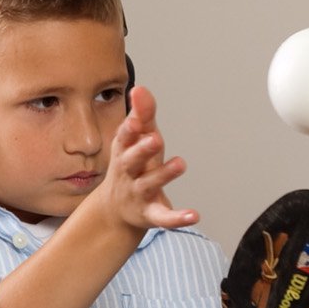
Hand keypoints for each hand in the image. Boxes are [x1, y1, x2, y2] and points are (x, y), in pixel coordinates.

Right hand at [96, 84, 198, 233]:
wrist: (115, 210)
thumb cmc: (131, 166)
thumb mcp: (136, 141)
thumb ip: (142, 115)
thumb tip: (141, 89)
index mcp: (124, 152)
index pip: (124, 138)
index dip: (130, 129)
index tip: (136, 120)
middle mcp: (129, 172)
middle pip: (132, 161)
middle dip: (142, 149)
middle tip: (156, 138)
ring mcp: (139, 193)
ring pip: (150, 184)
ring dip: (164, 174)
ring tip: (180, 163)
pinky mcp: (151, 214)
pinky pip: (164, 217)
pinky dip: (177, 217)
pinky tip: (194, 215)